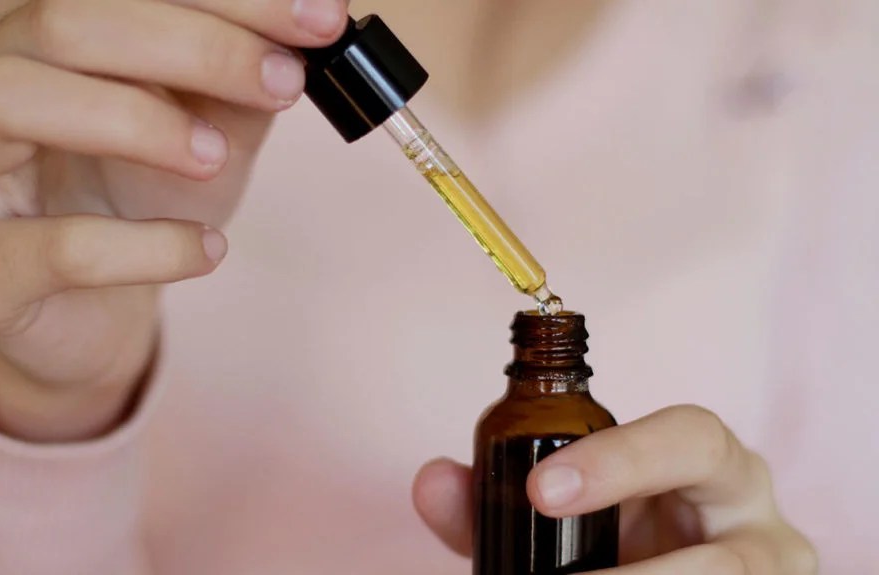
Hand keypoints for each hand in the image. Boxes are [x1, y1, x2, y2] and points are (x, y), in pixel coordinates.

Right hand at [0, 0, 347, 440]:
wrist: (92, 309)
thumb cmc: (140, 197)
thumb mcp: (206, 122)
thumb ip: (240, 74)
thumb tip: (311, 27)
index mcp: (29, 25)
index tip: (320, 20)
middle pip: (62, 19)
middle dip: (195, 44)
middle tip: (284, 82)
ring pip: (12, 98)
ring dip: (136, 121)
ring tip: (215, 159)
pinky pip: (53, 245)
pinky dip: (145, 245)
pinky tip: (206, 249)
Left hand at [414, 405, 817, 573]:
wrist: (662, 569)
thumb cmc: (618, 533)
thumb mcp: (561, 514)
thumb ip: (494, 501)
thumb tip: (433, 482)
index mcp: (709, 460)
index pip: (689, 436)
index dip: (620, 459)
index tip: (540, 491)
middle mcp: (752, 512)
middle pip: (726, 545)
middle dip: (642, 571)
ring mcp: (768, 569)